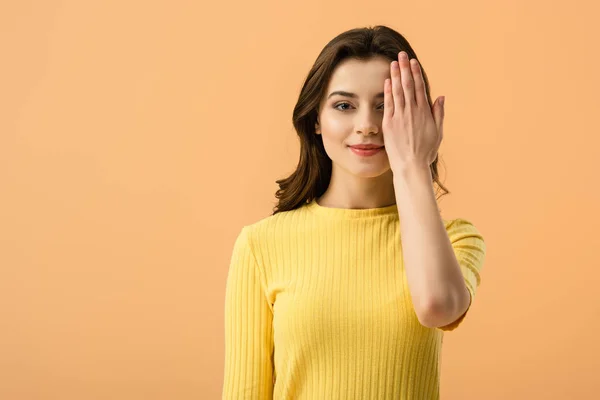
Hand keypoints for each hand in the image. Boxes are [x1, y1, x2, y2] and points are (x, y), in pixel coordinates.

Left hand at [382, 51, 444, 173]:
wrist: (411, 165)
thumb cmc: (425, 152)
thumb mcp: (437, 133)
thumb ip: (438, 113)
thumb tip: (440, 97)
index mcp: (424, 112)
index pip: (420, 88)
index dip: (416, 73)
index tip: (413, 62)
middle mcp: (412, 112)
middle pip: (408, 85)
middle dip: (405, 68)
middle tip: (401, 55)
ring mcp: (400, 117)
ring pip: (398, 91)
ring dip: (396, 75)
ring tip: (393, 62)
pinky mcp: (389, 124)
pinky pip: (389, 104)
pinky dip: (388, 91)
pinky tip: (387, 80)